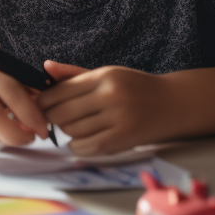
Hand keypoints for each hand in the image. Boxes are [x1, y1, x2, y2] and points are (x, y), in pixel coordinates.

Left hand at [38, 61, 179, 155]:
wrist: (174, 104)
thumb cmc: (135, 87)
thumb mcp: (107, 74)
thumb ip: (74, 73)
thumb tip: (45, 68)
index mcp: (104, 77)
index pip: (60, 90)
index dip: (44, 99)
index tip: (41, 103)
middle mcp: (110, 96)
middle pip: (62, 112)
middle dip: (51, 117)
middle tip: (52, 117)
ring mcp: (117, 119)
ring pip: (72, 130)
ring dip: (66, 131)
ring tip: (72, 125)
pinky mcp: (123, 139)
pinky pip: (86, 147)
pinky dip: (77, 145)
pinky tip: (82, 139)